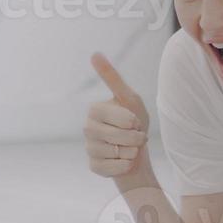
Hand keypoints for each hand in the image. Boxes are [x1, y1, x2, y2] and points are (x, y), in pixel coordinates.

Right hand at [85, 52, 152, 186]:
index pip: (123, 119)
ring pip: (119, 153)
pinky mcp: (93, 166)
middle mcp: (87, 128)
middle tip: (135, 136)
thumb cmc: (133, 122)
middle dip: (136, 138)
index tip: (133, 121)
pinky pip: (115, 168)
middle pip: (121, 137)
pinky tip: (122, 160)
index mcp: (94, 109)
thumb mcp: (129, 98)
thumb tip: (94, 53)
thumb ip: (112, 78)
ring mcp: (89, 148)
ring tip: (128, 147)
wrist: (135, 151)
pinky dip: (125, 165)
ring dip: (131, 152)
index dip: (134, 122)